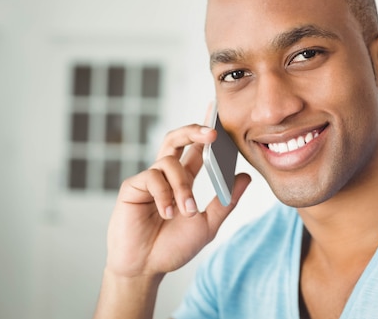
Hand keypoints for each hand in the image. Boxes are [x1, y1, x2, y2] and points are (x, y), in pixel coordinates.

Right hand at [104, 124, 250, 278]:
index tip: (216, 110)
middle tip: (212, 134)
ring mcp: (148, 179)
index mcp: (183, 179)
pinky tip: (168, 213)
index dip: (205, 129)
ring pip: (169, 163)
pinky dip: (164, 195)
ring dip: (183, 187)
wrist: (146, 268)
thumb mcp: (208, 225)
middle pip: (177, 139)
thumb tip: (245, 177)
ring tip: (187, 211)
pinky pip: (151, 178)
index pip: (196, 148)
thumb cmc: (173, 247)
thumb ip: (225, 201)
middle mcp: (165, 174)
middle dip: (193, 131)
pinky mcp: (132, 187)